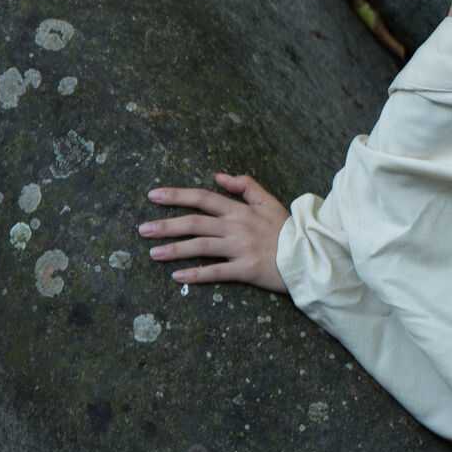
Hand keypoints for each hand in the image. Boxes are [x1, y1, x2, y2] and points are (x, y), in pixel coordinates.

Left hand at [137, 172, 289, 292]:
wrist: (309, 254)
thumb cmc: (287, 229)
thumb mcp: (269, 200)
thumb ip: (245, 185)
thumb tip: (218, 174)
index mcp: (239, 210)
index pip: (203, 198)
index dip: (177, 195)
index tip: (153, 195)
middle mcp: (236, 227)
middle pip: (195, 223)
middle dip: (166, 225)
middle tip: (142, 230)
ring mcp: (239, 249)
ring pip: (200, 246)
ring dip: (174, 249)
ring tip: (152, 253)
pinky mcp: (245, 270)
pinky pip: (216, 272)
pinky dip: (195, 274)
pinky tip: (177, 276)